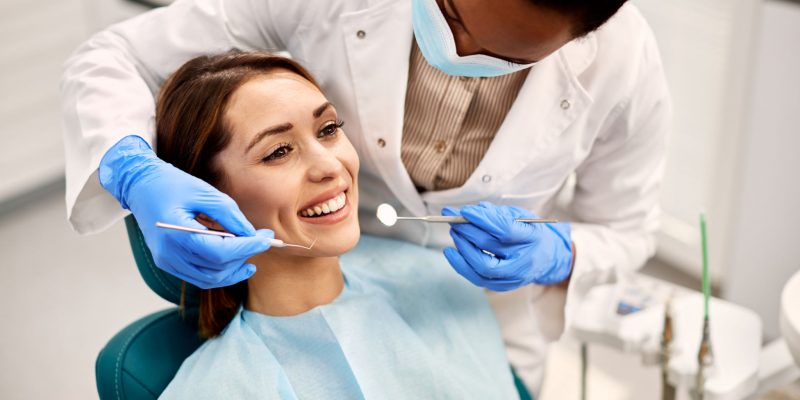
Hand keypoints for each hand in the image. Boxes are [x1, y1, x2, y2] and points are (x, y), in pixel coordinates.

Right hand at [99, 136, 272, 288]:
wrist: (140, 186)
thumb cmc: (170, 184)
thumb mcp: (204, 192)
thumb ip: (230, 215)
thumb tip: (252, 234)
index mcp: (176, 234)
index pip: (220, 252)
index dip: (247, 248)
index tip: (267, 239)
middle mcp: (169, 254)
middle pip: (216, 269)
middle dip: (244, 256)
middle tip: (262, 240)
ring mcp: (167, 261)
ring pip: (209, 278)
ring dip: (234, 269)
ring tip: (251, 251)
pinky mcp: (168, 263)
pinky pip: (199, 276)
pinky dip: (219, 272)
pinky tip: (235, 261)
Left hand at [442, 201, 572, 290]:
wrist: (544, 258)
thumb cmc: (528, 233)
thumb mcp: (521, 216)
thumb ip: (498, 213)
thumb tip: (473, 211)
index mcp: (532, 237)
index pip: (505, 229)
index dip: (482, 219)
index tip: (465, 211)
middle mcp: (524, 260)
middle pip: (490, 246)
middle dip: (467, 230)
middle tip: (453, 219)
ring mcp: (513, 276)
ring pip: (482, 265)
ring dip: (462, 246)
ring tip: (455, 232)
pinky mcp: (501, 286)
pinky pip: (477, 278)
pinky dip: (460, 264)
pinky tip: (450, 252)